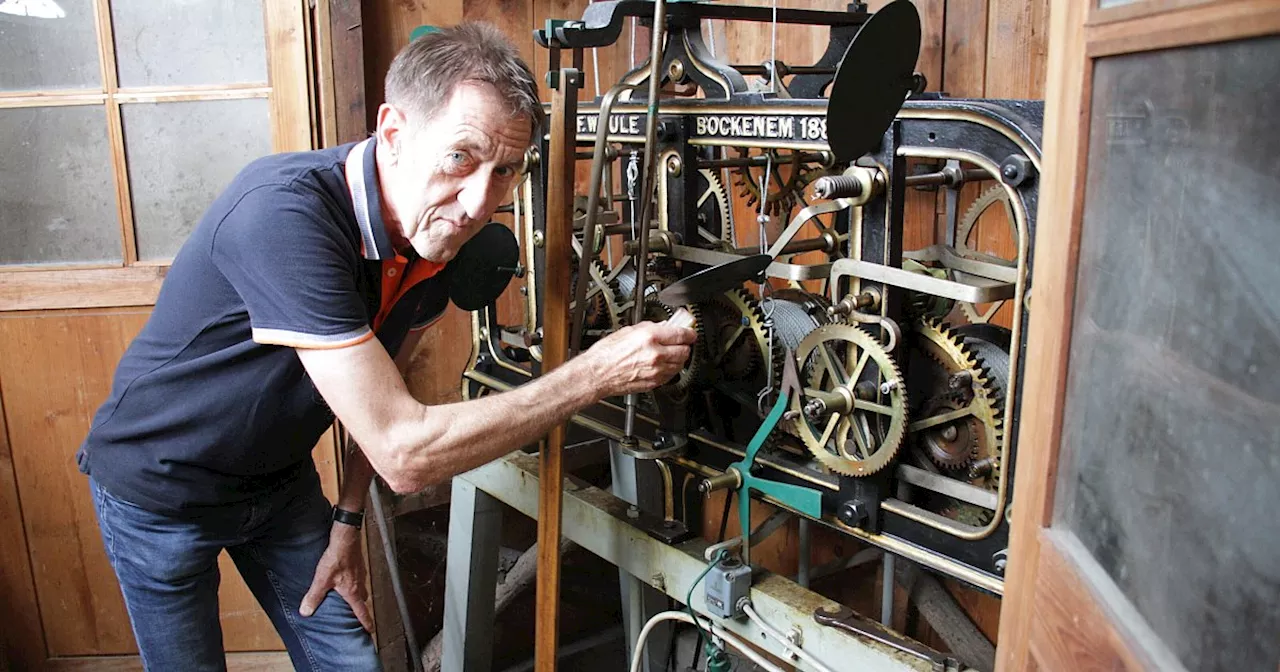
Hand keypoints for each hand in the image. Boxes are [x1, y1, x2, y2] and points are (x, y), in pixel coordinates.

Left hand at [299, 521, 372, 630]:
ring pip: (361, 587)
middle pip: (363, 599)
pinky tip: (346, 576)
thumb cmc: (337, 558)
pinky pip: (358, 577)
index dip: (365, 621)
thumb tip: (306, 611)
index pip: (361, 611)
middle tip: (356, 611)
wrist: (346, 539)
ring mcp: (360, 573)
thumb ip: (314, 596)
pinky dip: (354, 580)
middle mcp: (359, 583)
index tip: (369, 629)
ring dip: (357, 593)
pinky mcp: (358, 564)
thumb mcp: (322, 579)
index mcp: (352, 591)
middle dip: (360, 606)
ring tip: (348, 594)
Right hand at [580, 319, 697, 398]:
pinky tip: (663, 365)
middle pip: (685, 351)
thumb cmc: (606, 353)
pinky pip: (670, 376)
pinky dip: (670, 370)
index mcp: (650, 337)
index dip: (690, 332)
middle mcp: (656, 354)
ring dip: (679, 359)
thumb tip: (663, 326)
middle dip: (685, 346)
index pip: (681, 334)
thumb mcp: (628, 331)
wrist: (597, 373)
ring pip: (680, 365)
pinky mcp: (653, 383)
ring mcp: (656, 371)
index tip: (691, 332)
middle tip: (681, 343)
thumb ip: (650, 328)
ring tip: (672, 354)